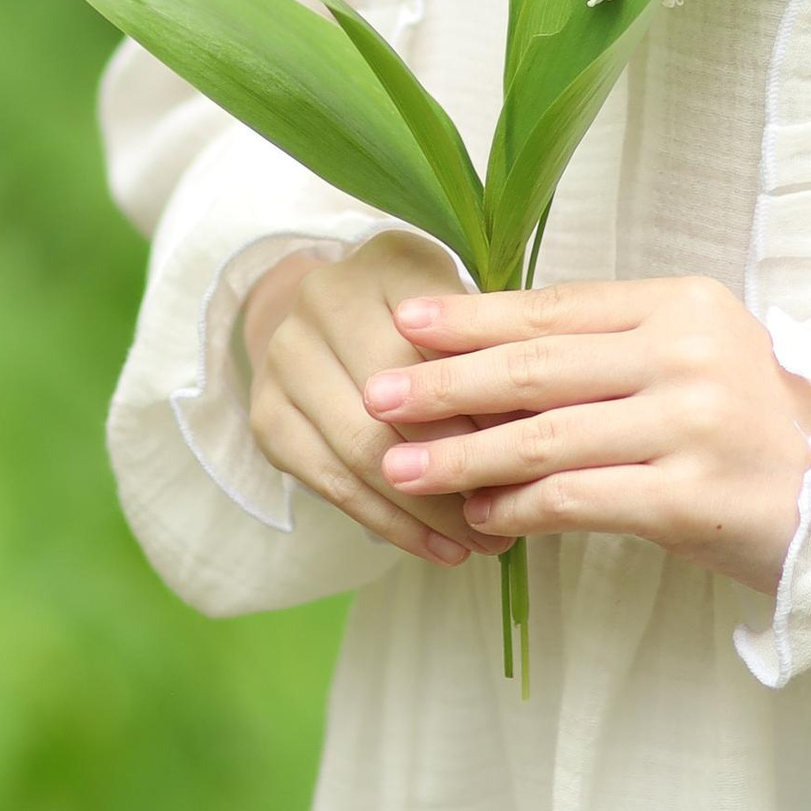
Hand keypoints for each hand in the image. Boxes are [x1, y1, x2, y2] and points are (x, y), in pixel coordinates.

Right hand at [240, 232, 507, 569]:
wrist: (316, 320)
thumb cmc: (417, 322)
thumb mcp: (462, 312)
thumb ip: (495, 354)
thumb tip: (544, 428)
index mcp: (388, 259)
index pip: (445, 343)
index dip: (492, 404)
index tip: (538, 457)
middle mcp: (324, 297)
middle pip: (401, 398)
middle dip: (462, 463)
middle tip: (515, 514)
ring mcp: (285, 356)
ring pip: (366, 449)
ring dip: (430, 509)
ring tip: (485, 546)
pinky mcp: (267, 415)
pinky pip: (335, 485)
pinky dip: (393, 526)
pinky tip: (440, 550)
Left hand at [362, 274, 810, 598]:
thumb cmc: (757, 428)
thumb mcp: (695, 358)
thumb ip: (612, 349)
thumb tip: (491, 354)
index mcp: (683, 304)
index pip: (556, 308)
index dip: (475, 317)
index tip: (407, 322)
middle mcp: (686, 353)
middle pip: (538, 366)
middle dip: (446, 383)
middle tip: (378, 396)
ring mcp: (691, 424)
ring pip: (545, 436)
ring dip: (462, 455)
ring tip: (401, 466)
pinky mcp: (691, 497)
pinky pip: (577, 499)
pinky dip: (517, 509)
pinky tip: (477, 517)